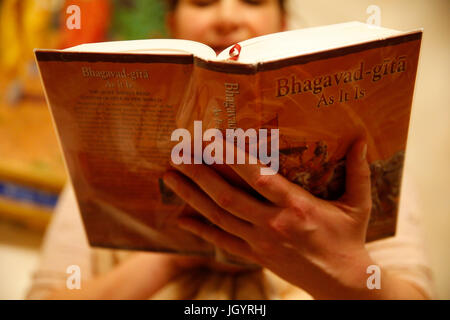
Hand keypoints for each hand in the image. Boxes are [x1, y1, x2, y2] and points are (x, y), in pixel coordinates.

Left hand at [163, 139, 376, 298]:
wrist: (343, 284)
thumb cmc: (349, 239)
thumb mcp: (358, 204)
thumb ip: (359, 171)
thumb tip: (363, 139)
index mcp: (297, 206)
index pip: (258, 176)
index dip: (232, 157)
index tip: (211, 139)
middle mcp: (273, 223)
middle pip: (228, 196)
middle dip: (199, 173)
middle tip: (178, 152)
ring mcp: (261, 242)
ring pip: (219, 217)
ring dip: (191, 196)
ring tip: (170, 177)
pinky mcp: (255, 256)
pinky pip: (222, 242)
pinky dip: (199, 230)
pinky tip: (180, 218)